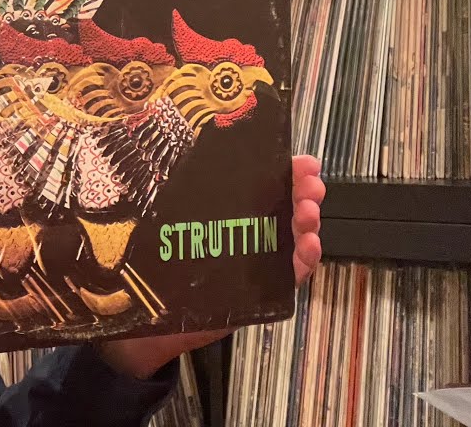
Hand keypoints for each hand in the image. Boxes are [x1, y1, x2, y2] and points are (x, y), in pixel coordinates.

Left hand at [97, 155, 325, 378]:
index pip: (266, 183)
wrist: (159, 317)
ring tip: (308, 213)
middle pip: (288, 206)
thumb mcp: (175, 220)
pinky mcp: (266, 287)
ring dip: (309, 221)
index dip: (289, 171)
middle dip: (305, 192)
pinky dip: (306, 258)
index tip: (303, 163)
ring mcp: (262, 257)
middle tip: (311, 185)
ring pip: (296, 235)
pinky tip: (309, 246)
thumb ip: (191, 195)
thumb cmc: (165, 262)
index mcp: (233, 207)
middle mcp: (252, 229)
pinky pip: (293, 271)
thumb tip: (193, 154)